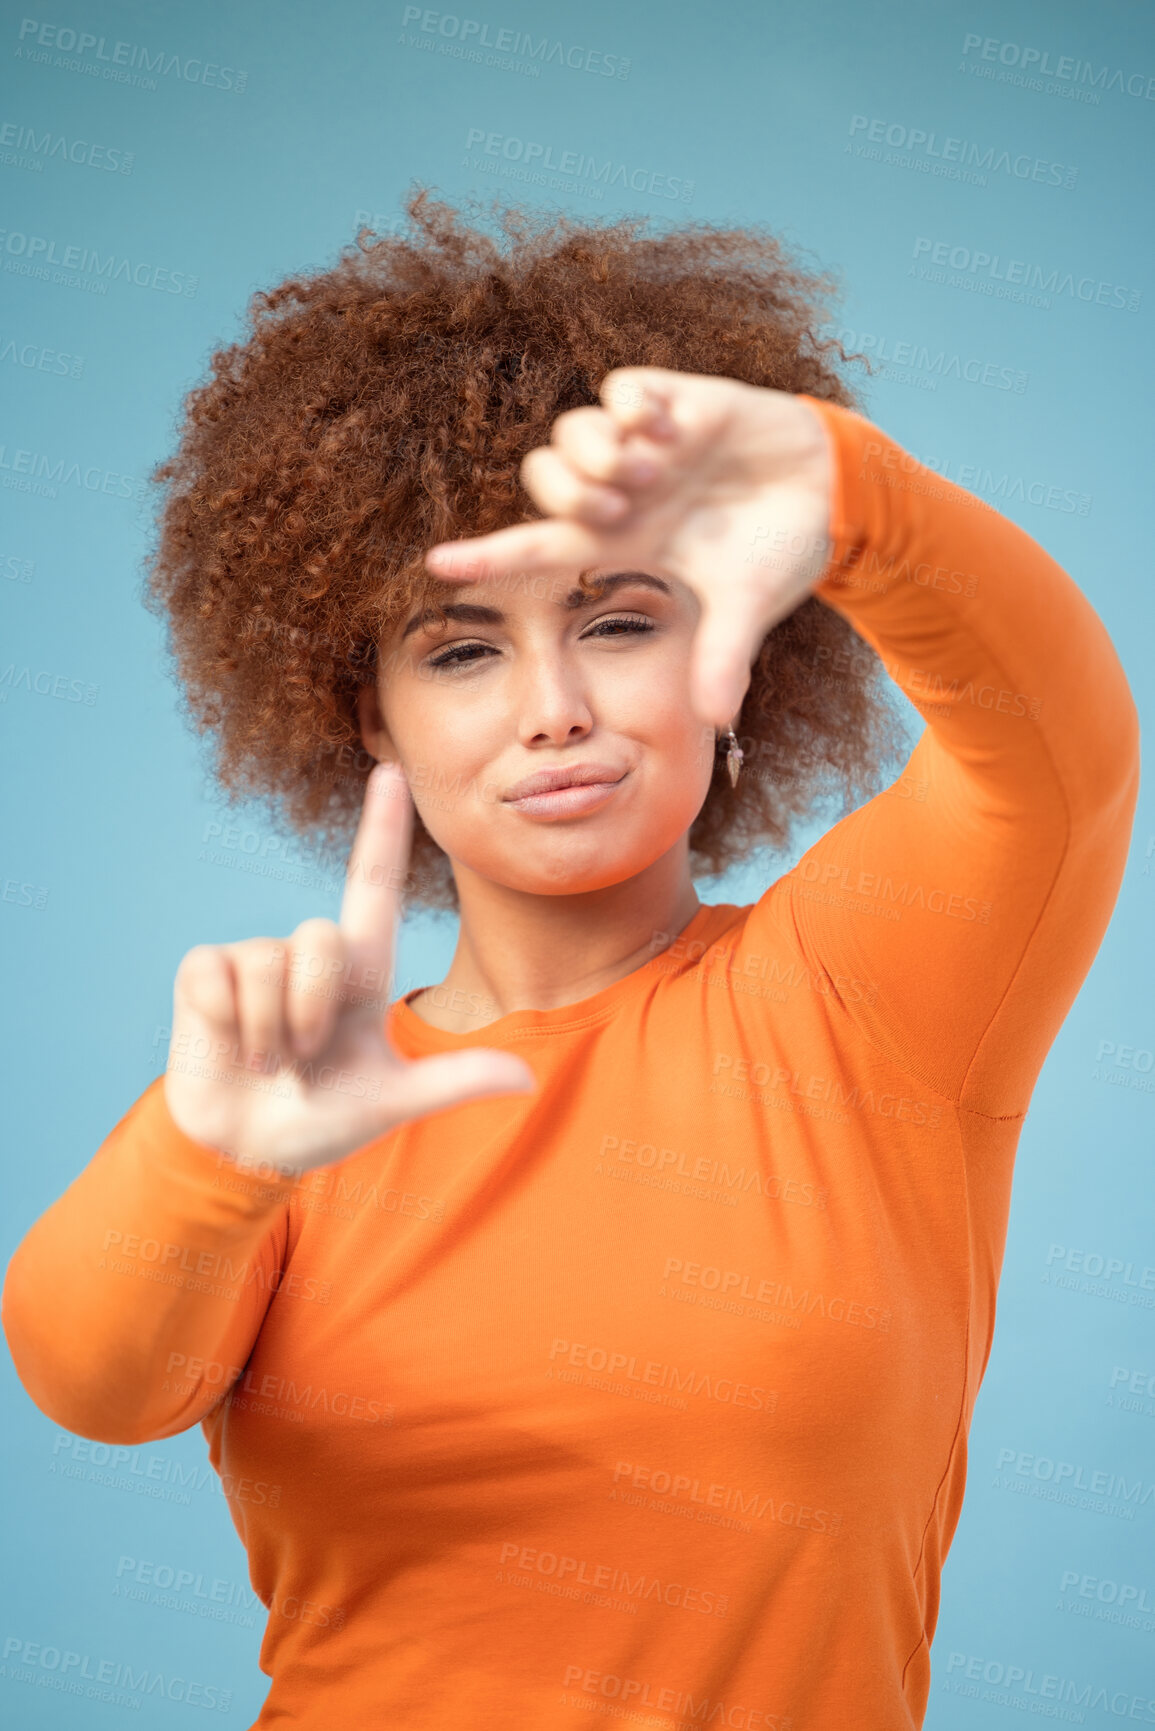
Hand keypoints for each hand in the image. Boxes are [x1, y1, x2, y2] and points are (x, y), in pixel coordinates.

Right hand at [163, 763, 535, 1173]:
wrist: (247, 1151)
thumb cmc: (322, 1119)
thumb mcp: (390, 1101)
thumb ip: (454, 1083)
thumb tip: (528, 1081)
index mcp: (360, 971)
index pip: (372, 884)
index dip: (382, 828)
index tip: (392, 771)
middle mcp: (307, 953)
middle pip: (319, 938)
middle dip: (313, 1015)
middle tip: (304, 1061)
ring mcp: (253, 958)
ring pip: (268, 966)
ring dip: (271, 1032)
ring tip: (269, 1062)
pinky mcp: (203, 972)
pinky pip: (218, 978)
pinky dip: (230, 1024)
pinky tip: (231, 1047)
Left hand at [424, 367, 834, 727]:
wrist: (836, 493)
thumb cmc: (779, 551)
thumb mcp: (748, 607)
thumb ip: (724, 657)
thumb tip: (716, 722)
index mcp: (624, 543)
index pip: (537, 547)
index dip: (487, 556)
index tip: (436, 564)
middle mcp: (621, 492)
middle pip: (541, 476)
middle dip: (569, 493)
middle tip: (624, 507)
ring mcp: (643, 444)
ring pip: (571, 429)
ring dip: (602, 453)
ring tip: (654, 469)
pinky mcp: (674, 400)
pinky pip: (620, 386)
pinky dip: (635, 405)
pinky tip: (673, 428)